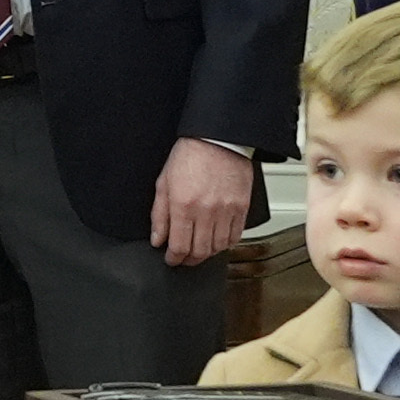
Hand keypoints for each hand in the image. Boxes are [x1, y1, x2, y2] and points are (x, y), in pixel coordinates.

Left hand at [149, 137, 258, 266]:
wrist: (218, 139)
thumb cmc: (190, 155)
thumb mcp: (164, 182)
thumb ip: (159, 214)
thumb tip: (157, 238)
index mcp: (183, 205)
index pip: (178, 246)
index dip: (173, 258)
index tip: (171, 259)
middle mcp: (206, 212)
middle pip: (199, 252)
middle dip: (188, 260)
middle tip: (183, 258)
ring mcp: (226, 211)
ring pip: (218, 248)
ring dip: (207, 253)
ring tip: (199, 249)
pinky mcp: (242, 208)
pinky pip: (235, 237)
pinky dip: (225, 244)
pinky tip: (217, 241)